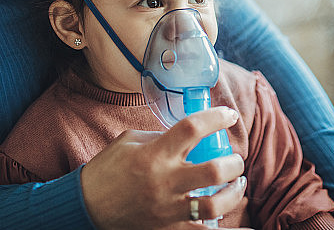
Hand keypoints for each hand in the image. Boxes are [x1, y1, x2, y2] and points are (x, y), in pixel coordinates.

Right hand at [80, 106, 246, 229]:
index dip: (216, 118)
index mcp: (154, 153)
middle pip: (213, 170)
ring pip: (214, 205)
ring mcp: (167, 209)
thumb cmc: (107, 170)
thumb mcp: (129, 141)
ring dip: (234, 193)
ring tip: (237, 185)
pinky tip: (248, 229)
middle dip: (234, 162)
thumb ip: (160, 136)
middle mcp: (164, 181)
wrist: (86, 207)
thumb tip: (189, 134)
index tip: (230, 115)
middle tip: (235, 159)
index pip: (193, 128)